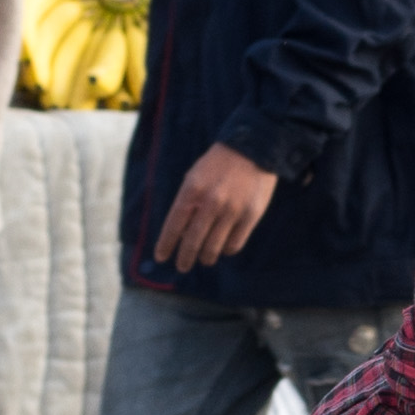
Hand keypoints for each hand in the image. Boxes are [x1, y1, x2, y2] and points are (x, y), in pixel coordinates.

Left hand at [152, 141, 280, 269]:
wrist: (253, 148)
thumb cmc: (219, 165)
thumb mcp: (195, 177)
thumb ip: (187, 203)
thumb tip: (180, 235)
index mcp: (193, 190)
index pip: (174, 225)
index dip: (166, 244)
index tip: (161, 257)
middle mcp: (211, 202)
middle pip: (192, 241)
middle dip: (184, 258)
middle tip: (182, 266)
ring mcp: (232, 210)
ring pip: (213, 248)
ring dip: (205, 257)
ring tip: (204, 259)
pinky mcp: (251, 216)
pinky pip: (234, 244)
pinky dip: (226, 250)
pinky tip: (223, 248)